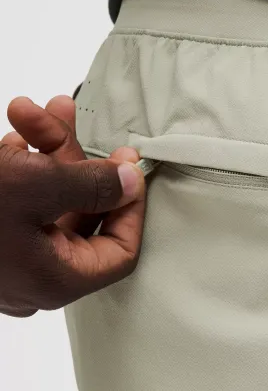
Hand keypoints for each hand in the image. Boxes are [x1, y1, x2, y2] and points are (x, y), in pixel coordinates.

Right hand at [0, 95, 145, 316]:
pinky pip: (21, 197)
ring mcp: (13, 253)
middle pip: (81, 211)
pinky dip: (20, 163)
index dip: (131, 207)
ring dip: (45, 149)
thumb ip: (92, 184)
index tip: (131, 167)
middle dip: (74, 156)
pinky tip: (14, 132)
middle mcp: (37, 271)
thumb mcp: (33, 186)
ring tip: (32, 111)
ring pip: (50, 197)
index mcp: (56, 278)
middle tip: (68, 117)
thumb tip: (132, 180)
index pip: (120, 250)